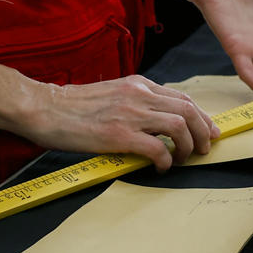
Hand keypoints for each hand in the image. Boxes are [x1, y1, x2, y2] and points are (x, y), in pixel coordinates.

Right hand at [20, 76, 218, 171]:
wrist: (44, 108)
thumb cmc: (72, 106)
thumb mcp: (111, 93)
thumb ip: (134, 102)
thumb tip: (156, 123)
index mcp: (137, 84)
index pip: (182, 97)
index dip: (201, 116)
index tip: (208, 132)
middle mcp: (138, 94)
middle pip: (189, 109)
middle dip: (203, 132)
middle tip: (202, 150)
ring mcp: (130, 113)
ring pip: (179, 126)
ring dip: (187, 146)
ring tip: (181, 159)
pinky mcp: (119, 134)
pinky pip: (158, 148)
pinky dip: (165, 160)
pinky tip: (160, 168)